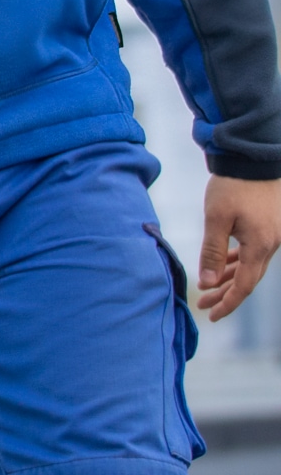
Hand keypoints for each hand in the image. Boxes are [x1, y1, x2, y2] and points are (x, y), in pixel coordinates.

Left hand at [197, 174, 279, 320]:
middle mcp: (271, 244)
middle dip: (225, 293)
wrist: (254, 158)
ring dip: (229, 276)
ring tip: (208, 289)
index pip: (244, 285)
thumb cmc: (234, 186)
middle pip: (248, 277)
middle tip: (203, 305)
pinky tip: (223, 264)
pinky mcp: (267, 226)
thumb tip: (208, 282)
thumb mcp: (217, 218)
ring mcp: (271, 235)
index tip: (212, 316)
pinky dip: (236, 260)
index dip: (228, 302)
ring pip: (249, 264)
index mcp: (260, 246)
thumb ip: (212, 251)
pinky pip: (252, 250)